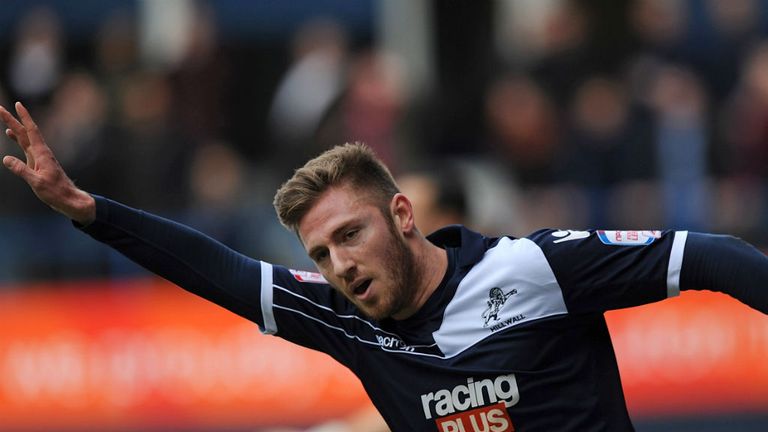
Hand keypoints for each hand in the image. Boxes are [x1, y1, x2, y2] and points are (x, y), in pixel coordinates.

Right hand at [1, 102, 94, 223]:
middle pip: (24, 132)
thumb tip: (6, 159)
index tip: (18, 104)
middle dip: (12, 120)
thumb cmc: (56, 192)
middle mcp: (41, 152)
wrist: (68, 199)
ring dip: (14, 127)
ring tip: (4, 117)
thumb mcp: (37, 182)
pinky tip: (11, 135)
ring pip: (24, 138)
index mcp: (42, 154)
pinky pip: (25, 147)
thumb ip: (22, 170)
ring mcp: (39, 157)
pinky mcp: (38, 162)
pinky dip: (18, 139)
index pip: (31, 131)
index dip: (24, 117)